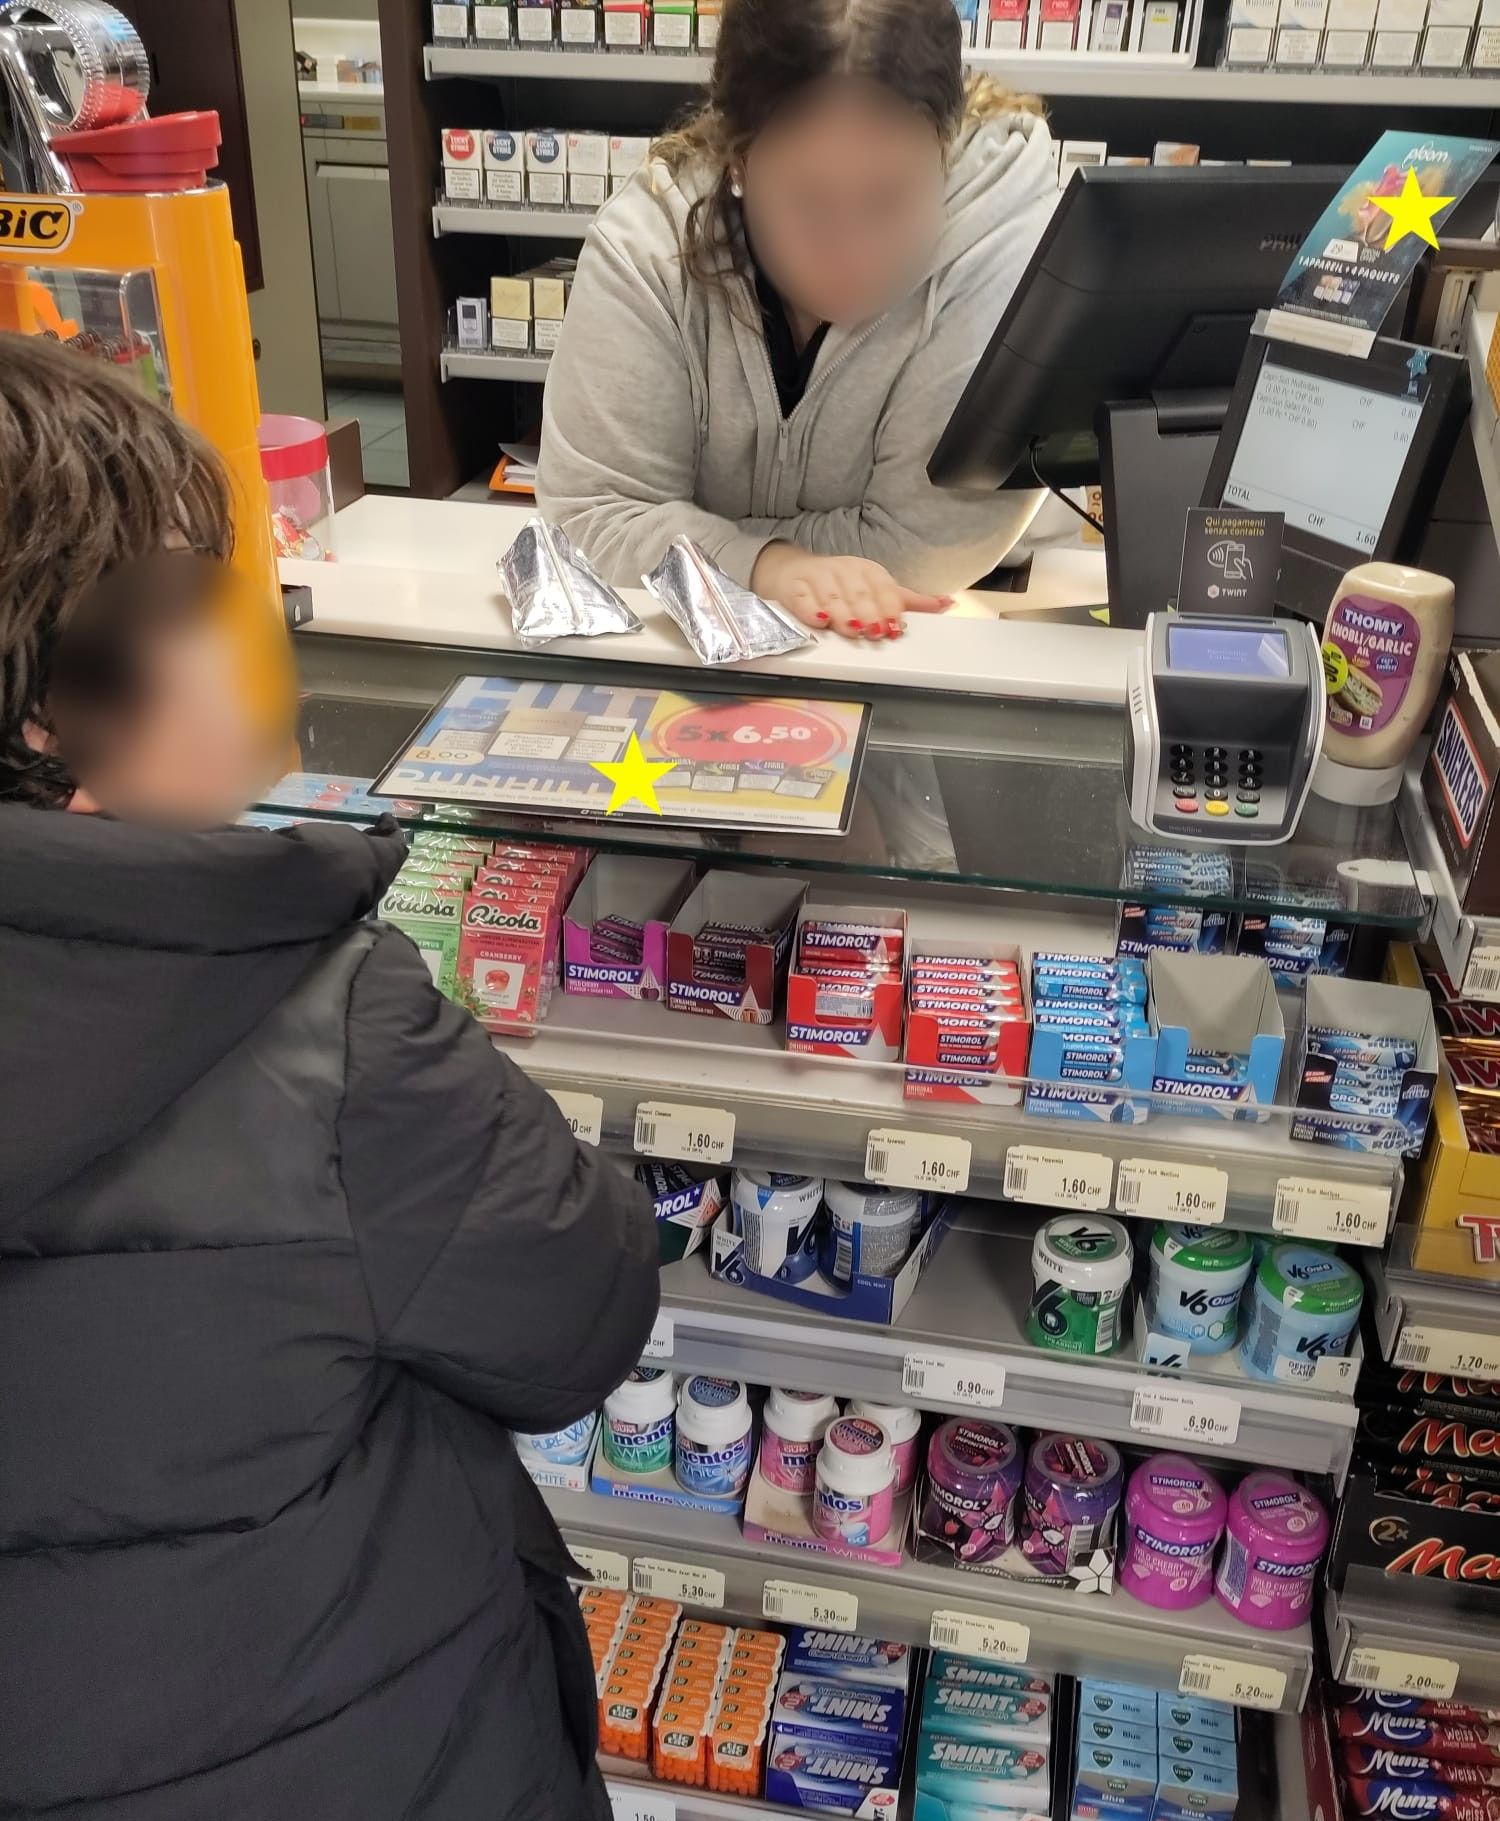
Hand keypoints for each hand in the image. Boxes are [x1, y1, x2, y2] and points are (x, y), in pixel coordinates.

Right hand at [751, 545, 950, 641]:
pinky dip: (811, 611)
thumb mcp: (875, 588)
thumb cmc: (840, 584)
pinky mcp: (795, 588)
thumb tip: (947, 604)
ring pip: (833, 599)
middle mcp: (845, 570)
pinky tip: (819, 621)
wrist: (793, 572)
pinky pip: (803, 600)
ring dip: (843, 615)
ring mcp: (819, 578)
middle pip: (859, 595)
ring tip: (852, 629)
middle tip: (875, 632)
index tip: (895, 627)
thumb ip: (908, 601)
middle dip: (868, 614)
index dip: (889, 608)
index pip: (883, 589)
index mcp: (868, 571)